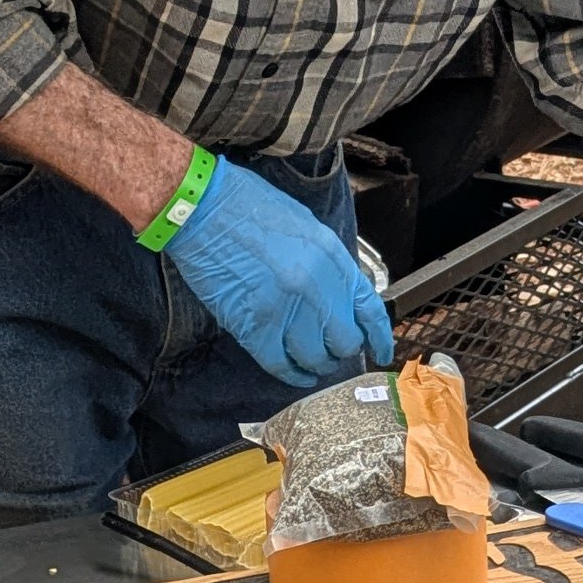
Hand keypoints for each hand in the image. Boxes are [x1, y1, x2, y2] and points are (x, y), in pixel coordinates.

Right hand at [166, 158, 393, 390]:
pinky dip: (291, 374)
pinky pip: (281, 364)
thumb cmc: (249, 208)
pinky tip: (294, 374)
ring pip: (314, 357)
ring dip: (316, 365)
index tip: (380, 352)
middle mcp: (316, 286)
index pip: (369, 309)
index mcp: (332, 257)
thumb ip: (327, 264)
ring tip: (312, 364)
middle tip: (331, 352)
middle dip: (340, 351)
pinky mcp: (254, 325)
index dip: (379, 337)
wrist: (203, 207)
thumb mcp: (306, 228)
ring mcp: (286, 308)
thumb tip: (340, 298)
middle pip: (344, 341)